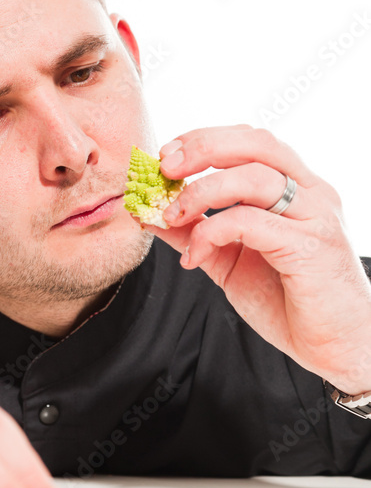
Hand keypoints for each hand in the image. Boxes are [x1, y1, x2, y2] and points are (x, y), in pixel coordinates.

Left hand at [141, 125, 370, 391]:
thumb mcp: (230, 262)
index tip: (166, 158)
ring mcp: (316, 217)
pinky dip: (211, 232)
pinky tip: (195, 256)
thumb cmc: (291, 302)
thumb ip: (196, 233)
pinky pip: (250, 222)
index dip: (206, 140)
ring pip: (253, 178)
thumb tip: (149, 213)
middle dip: (202, 147)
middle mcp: (312, 193)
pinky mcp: (310, 247)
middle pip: (256, 144)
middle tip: (164, 168)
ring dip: (200, 192)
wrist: (338, 348)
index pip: (252, 141)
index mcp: (298, 188)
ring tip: (171, 217)